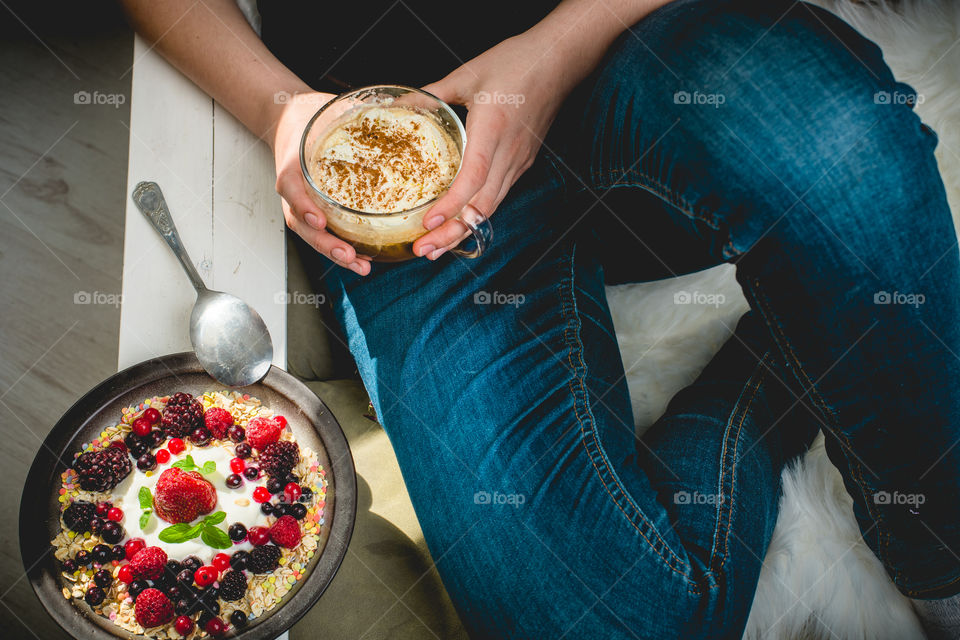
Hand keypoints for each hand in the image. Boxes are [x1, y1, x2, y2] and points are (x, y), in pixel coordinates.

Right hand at [269, 91, 371, 275]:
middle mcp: (294, 188)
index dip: (303, 204)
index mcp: (293, 162)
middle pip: (301, 222)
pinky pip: (323, 233)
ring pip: (311, 234)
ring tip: (360, 266)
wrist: (292, 120)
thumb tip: (400, 105)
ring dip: (334, 253)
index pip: (290, 186)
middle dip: (324, 242)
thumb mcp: (329, 109)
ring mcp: (301, 202)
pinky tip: (363, 258)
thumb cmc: (313, 117)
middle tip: (348, 255)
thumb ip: (356, 111)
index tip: (318, 219)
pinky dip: (341, 247)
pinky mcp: (313, 210)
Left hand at [414, 32, 571, 259]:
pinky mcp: (521, 163)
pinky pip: (498, 197)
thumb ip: (432, 94)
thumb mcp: (469, 74)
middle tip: (423, 251)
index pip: (473, 179)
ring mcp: (518, 162)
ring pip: (491, 207)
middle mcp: (509, 154)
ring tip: (436, 248)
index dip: (451, 205)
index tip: (427, 222)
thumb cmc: (517, 62)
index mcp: (493, 130)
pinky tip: (458, 224)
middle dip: (452, 233)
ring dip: (463, 231)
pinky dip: (476, 215)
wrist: (559, 60)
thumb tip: (398, 106)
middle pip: (481, 206)